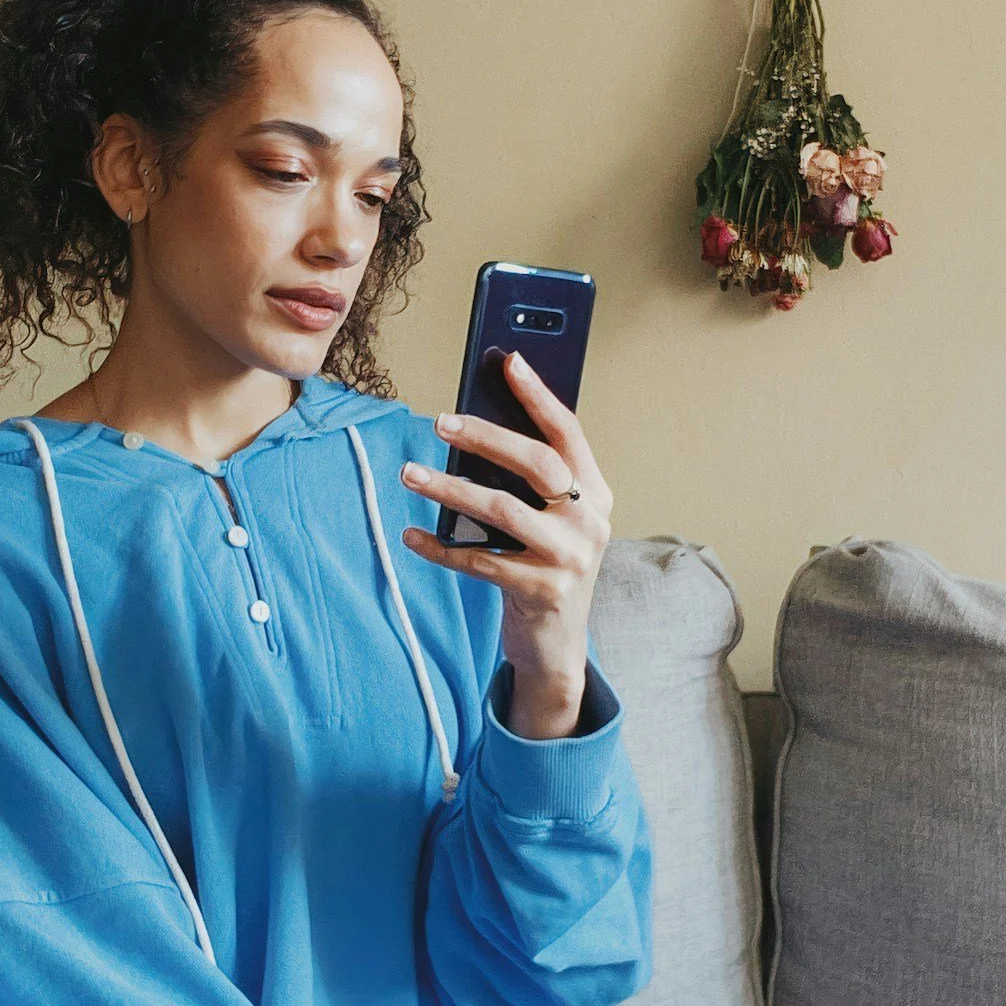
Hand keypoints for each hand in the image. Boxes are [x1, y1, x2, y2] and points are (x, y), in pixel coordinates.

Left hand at [399, 351, 613, 736]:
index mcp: (595, 493)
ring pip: (503, 510)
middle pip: (537, 463)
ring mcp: (570, 559)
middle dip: (486, 437)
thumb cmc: (545, 567)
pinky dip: (440, 548)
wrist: (557, 644)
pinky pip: (480, 561)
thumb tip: (473, 429)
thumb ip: (530, 482)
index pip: (569, 433)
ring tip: (409, 473)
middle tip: (439, 422)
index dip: (539, 396)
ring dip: (449, 488)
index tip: (509, 361)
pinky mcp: (542, 592)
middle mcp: (590, 521)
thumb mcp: (551, 520)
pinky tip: (411, 536)